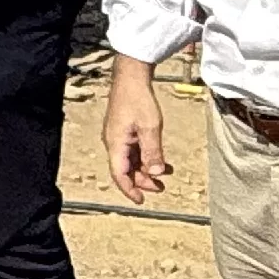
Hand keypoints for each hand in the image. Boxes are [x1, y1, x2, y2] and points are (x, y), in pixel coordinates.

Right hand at [102, 56, 171, 201]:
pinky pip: (133, 150)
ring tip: (164, 174)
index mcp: (116, 144)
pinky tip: (159, 159)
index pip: (120, 175)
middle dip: (142, 181)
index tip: (141, 200)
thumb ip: (153, 152)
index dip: (130, 190)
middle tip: (161, 187)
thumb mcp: (150, 127)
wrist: (131, 77)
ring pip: (130, 161)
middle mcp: (113, 143)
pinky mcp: (123, 130)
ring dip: (146, 169)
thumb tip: (156, 173)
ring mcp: (118, 136)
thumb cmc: (138, 99)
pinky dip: (146, 157)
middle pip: (125, 170)